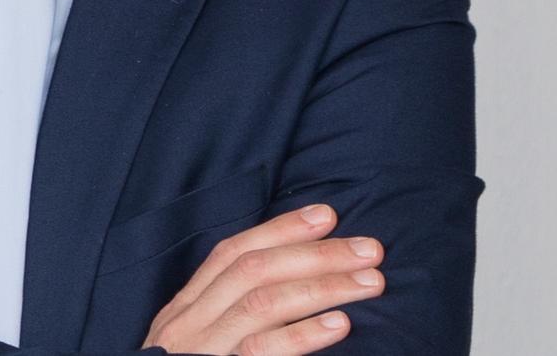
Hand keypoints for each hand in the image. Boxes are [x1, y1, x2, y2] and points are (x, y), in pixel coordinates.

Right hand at [142, 204, 384, 354]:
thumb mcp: (199, 345)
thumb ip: (228, 315)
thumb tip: (288, 281)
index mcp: (187, 308)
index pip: (234, 253)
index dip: (280, 229)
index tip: (326, 215)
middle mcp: (190, 323)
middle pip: (254, 270)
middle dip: (315, 254)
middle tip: (369, 248)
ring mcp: (203, 350)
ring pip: (262, 304)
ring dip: (321, 287)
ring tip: (370, 282)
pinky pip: (261, 351)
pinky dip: (302, 335)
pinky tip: (339, 325)